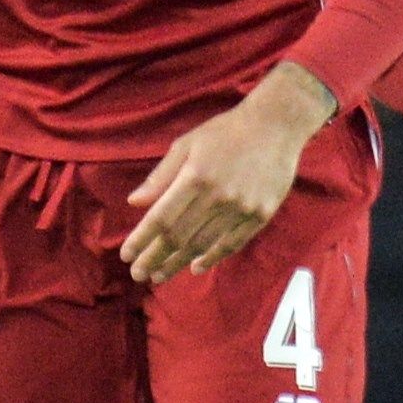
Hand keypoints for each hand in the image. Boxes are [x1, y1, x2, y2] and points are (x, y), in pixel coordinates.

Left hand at [120, 66, 331, 283]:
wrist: (276, 126)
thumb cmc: (225, 132)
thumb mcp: (187, 144)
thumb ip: (161, 176)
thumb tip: (134, 203)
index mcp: (195, 177)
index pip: (161, 218)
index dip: (142, 240)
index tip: (126, 255)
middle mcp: (218, 197)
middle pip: (180, 237)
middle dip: (154, 258)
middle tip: (138, 274)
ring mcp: (242, 208)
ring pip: (203, 245)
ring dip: (177, 264)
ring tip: (159, 276)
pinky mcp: (261, 215)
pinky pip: (232, 244)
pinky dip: (212, 258)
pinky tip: (195, 267)